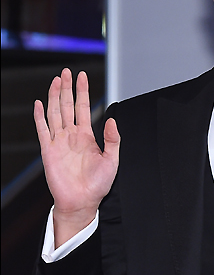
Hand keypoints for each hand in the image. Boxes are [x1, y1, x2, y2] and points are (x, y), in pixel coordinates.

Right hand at [34, 68, 119, 244]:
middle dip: (67, 88)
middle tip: (66, 72)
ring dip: (54, 96)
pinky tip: (39, 104)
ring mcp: (59, 142)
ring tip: (55, 80)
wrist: (82, 202)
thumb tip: (112, 120)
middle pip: (68, 105)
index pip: (84, 107)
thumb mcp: (112, 160)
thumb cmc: (98, 185)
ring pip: (55, 113)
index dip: (83, 91)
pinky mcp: (48, 151)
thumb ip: (113, 139)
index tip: (82, 76)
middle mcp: (72, 136)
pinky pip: (43, 130)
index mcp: (87, 136)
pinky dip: (40, 116)